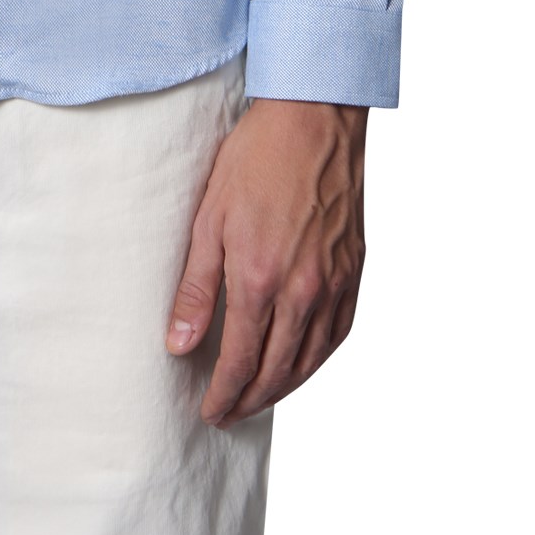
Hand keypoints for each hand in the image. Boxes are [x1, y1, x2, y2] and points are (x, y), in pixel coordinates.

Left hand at [166, 97, 365, 425]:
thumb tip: (179, 345)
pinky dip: (318, 359)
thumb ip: (196, 288)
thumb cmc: (255, 159)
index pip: (241, 361)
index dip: (223, 393)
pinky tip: (302, 363)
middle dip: (249, 400)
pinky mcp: (354, 271)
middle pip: (277, 371)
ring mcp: (334, 283)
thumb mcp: (209, 219)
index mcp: (261, 279)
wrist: (314, 120)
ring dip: (284, 388)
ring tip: (259, 398)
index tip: (208, 411)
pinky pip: (339, 334)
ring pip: (311, 360)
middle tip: (228, 414)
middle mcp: (303, 291)